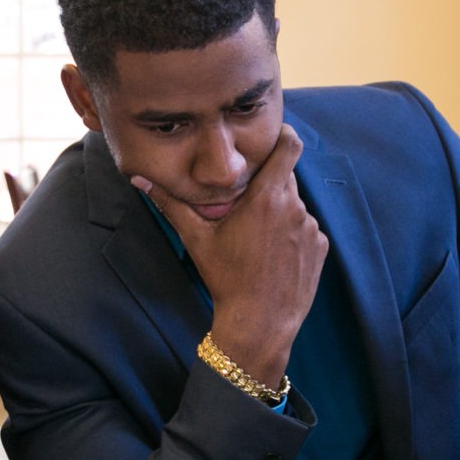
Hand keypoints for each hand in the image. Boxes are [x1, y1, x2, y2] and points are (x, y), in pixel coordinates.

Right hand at [134, 124, 326, 387]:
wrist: (259, 323)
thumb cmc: (225, 279)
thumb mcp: (196, 239)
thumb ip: (170, 204)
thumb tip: (139, 180)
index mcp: (266, 198)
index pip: (289, 146)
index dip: (285, 135)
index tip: (275, 135)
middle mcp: (294, 207)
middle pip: (285, 178)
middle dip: (267, 185)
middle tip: (247, 204)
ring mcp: (311, 229)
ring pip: (294, 206)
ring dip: (278, 213)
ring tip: (257, 240)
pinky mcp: (321, 248)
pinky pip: (306, 229)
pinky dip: (291, 235)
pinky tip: (272, 257)